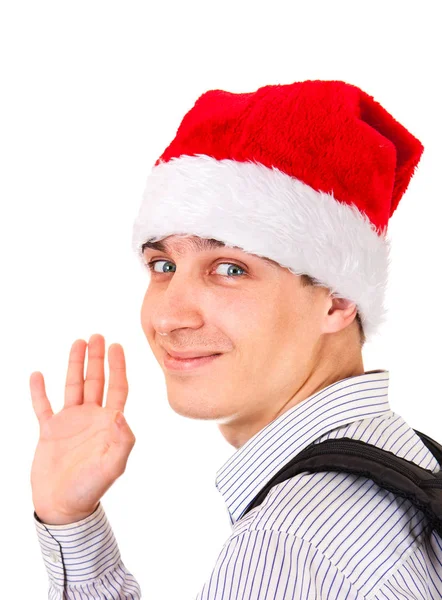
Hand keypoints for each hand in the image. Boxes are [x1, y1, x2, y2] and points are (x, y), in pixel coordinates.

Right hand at [30, 334, 135, 524]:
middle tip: (97, 335)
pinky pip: (43, 406)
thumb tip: (121, 415)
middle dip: (97, 358)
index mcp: (108, 424)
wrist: (63, 507)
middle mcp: (91, 418)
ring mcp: (70, 423)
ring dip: (75, 366)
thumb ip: (122, 441)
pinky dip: (39, 391)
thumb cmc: (90, 489)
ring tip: (77, 342)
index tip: (117, 346)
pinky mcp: (50, 431)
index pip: (117, 388)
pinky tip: (38, 374)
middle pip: (96, 381)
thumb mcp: (112, 466)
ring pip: (73, 387)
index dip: (118, 367)